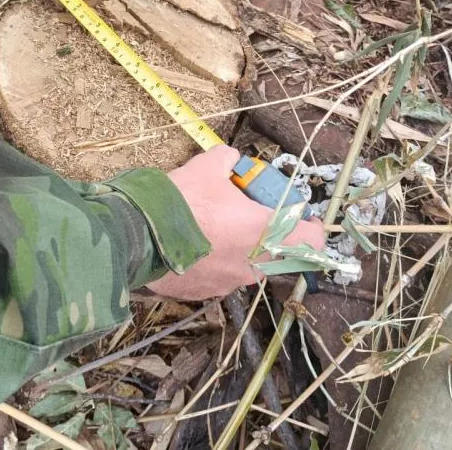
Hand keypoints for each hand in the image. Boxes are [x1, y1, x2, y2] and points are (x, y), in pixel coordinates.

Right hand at [149, 146, 324, 299]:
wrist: (140, 237)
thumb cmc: (182, 201)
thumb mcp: (207, 166)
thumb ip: (227, 160)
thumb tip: (230, 158)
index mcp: (264, 232)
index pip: (312, 241)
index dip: (311, 228)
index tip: (301, 217)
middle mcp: (254, 264)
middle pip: (280, 256)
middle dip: (272, 238)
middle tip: (252, 219)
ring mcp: (230, 283)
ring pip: (249, 269)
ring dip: (243, 252)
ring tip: (218, 232)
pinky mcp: (206, 294)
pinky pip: (220, 279)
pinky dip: (215, 265)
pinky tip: (195, 249)